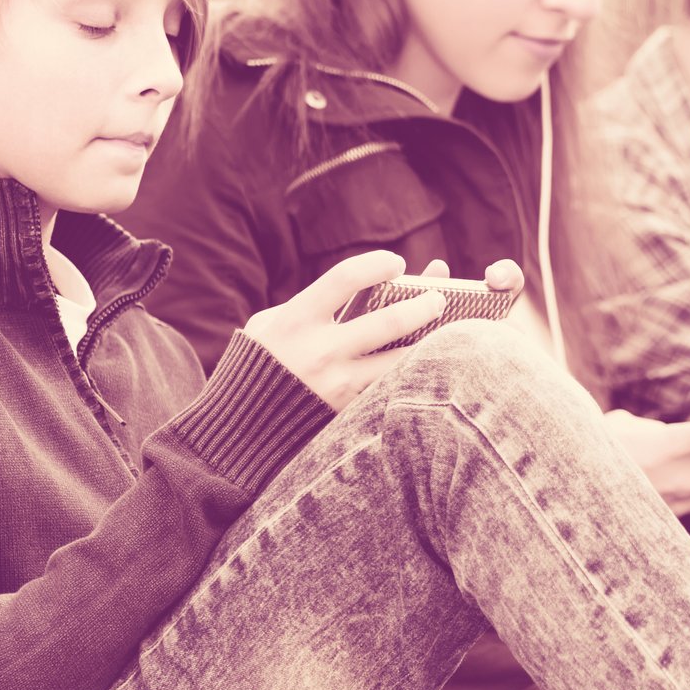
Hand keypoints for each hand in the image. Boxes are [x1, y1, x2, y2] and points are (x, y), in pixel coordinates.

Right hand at [240, 251, 452, 410]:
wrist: (240, 426)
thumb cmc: (261, 362)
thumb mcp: (271, 324)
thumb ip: (315, 305)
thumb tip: (371, 284)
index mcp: (297, 320)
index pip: (346, 278)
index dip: (377, 264)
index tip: (397, 263)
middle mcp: (321, 351)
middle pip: (389, 321)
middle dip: (424, 306)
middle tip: (439, 298)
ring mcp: (338, 385)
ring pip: (400, 362)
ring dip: (430, 345)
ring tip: (448, 334)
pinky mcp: (349, 412)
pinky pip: (389, 390)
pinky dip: (412, 376)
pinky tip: (429, 366)